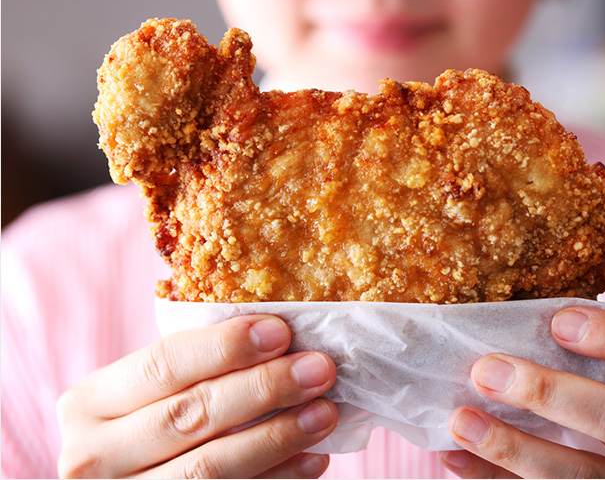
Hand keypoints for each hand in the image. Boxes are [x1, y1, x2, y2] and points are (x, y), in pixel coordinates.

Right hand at [57, 315, 337, 477]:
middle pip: (188, 415)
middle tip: (319, 369)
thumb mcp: (147, 395)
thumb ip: (193, 370)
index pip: (162, 365)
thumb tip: (281, 334)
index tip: (281, 331)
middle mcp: (93, 455)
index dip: (223, 347)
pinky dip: (276, 478)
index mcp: (89, 403)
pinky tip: (313, 458)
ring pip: (208, 467)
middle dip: (262, 388)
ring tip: (325, 412)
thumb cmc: (147, 423)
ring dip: (277, 436)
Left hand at [441, 307, 604, 477]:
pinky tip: (453, 454)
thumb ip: (571, 346)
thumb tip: (492, 318)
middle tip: (486, 370)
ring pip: (580, 476)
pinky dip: (490, 477)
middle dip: (549, 393)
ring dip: (513, 446)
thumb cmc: (595, 393)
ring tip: (461, 420)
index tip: (558, 322)